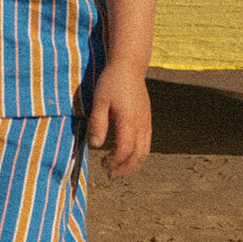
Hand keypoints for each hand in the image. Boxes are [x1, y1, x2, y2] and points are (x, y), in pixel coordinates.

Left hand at [88, 63, 151, 178]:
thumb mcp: (99, 101)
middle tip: (110, 175)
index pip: (124, 150)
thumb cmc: (111, 82)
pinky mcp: (147, 119)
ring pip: (145, 151)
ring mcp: (147, 122)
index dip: (114, 161)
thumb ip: (98, 123)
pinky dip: (138, 154)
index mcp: (130, 120)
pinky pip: (147, 143)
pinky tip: (126, 155)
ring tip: (118, 170)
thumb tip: (95, 145)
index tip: (102, 163)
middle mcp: (142, 124)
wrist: (129, 66)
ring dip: (132, 164)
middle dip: (124, 169)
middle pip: (138, 156)